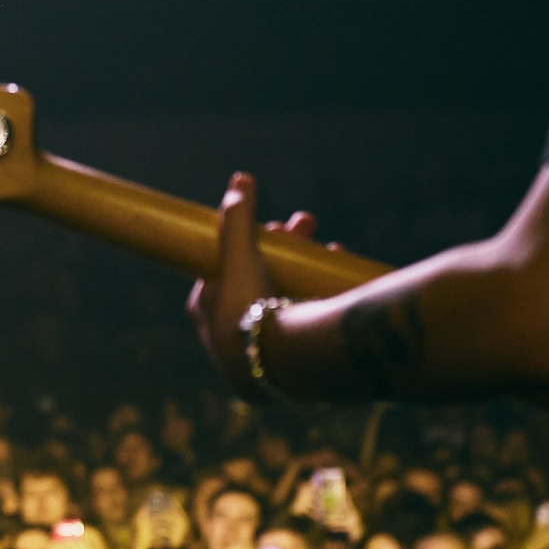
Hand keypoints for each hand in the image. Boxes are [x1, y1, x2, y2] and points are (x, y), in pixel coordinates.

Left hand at [186, 174, 323, 391]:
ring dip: (308, 270)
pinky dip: (322, 298)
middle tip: (308, 224)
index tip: (279, 225)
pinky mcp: (289, 370)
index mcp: (206, 311)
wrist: (279, 368)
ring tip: (331, 247)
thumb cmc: (248, 307)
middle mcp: (229, 334)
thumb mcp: (239, 255)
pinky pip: (304, 324)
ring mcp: (259, 353)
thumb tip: (241, 178)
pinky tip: (341, 277)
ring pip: (284, 300)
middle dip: (287, 249)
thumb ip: (238, 219)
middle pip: (258, 280)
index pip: (228, 265)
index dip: (254, 240)